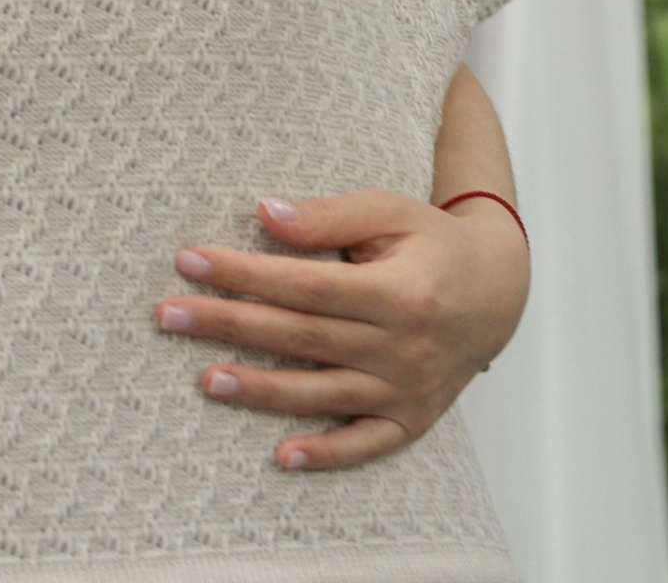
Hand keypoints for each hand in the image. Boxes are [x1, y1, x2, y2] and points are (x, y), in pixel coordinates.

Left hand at [157, 188, 530, 470]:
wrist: (498, 292)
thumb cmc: (433, 243)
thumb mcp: (389, 211)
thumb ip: (327, 217)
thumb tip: (264, 212)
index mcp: (397, 294)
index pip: (304, 286)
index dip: (244, 274)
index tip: (188, 260)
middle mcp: (403, 349)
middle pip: (301, 338)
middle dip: (229, 325)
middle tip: (168, 315)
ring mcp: (408, 390)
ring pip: (323, 394)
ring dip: (261, 391)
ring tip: (204, 380)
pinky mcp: (413, 419)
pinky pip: (366, 444)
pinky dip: (327, 454)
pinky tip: (282, 456)